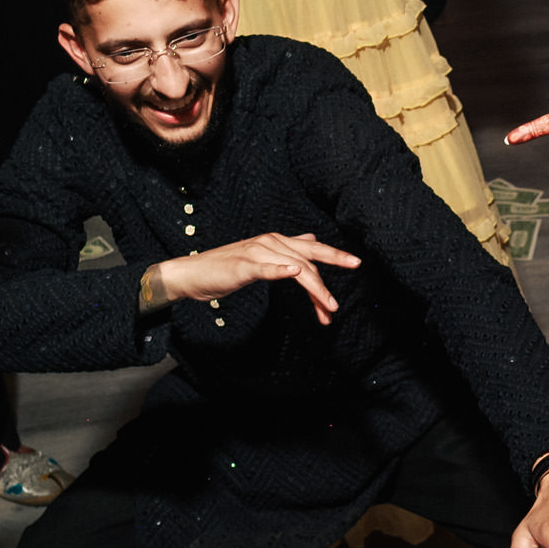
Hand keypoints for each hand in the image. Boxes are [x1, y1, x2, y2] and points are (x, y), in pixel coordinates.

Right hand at [152, 232, 360, 321]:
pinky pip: (266, 267)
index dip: (334, 257)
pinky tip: (296, 273)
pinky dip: (281, 269)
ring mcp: (257, 252)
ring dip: (314, 287)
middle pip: (309, 255)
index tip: (356, 263)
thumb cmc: (225, 269)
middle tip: (351, 278)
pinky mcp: (244, 265)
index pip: (312, 249)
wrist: (192, 273)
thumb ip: (286, 250)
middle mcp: (270, 242)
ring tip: (327, 306)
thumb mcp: (260, 257)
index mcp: (276, 242)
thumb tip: (310, 240)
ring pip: (295, 267)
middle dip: (331, 269)